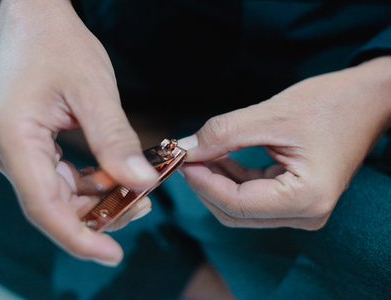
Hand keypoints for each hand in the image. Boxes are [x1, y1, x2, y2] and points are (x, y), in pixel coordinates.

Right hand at [0, 0, 157, 264]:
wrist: (37, 24)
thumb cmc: (60, 48)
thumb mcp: (95, 92)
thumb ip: (116, 141)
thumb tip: (142, 183)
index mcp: (15, 139)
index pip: (44, 206)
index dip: (79, 237)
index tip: (112, 255)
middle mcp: (7, 154)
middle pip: (55, 206)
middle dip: (101, 213)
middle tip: (145, 204)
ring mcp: (16, 154)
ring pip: (61, 197)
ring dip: (100, 199)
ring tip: (140, 188)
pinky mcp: (29, 151)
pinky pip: (62, 181)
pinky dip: (92, 184)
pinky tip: (118, 175)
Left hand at [179, 56, 390, 229]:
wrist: (365, 101)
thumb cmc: (330, 104)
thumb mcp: (271, 115)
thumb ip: (225, 133)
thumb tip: (188, 148)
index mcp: (306, 198)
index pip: (236, 203)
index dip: (202, 182)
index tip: (181, 159)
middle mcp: (305, 214)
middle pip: (235, 212)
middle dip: (205, 185)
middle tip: (185, 156)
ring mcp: (301, 210)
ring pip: (239, 208)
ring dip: (215, 182)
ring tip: (198, 153)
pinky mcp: (294, 199)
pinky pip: (251, 197)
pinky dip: (230, 179)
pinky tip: (217, 157)